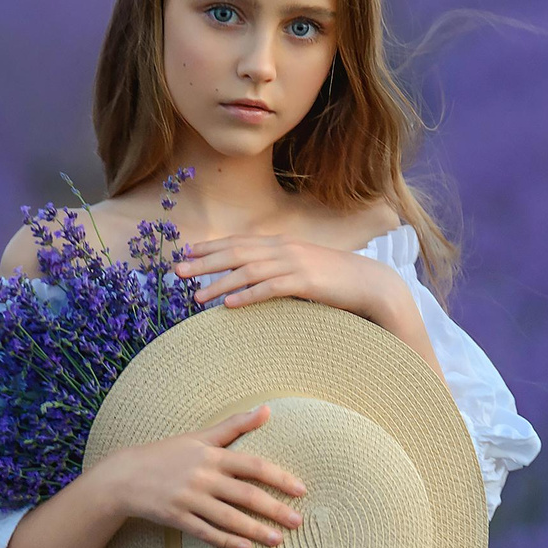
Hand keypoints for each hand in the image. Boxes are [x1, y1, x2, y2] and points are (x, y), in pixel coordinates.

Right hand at [97, 404, 308, 547]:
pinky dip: (226, 541)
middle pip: (246, 495)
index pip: (253, 466)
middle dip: (275, 509)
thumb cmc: (167, 454)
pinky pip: (206, 532)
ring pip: (229, 518)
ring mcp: (189, 499)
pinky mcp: (177, 518)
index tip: (301, 490)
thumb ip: (235, 426)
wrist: (124, 476)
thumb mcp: (199, 436)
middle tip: (298, 522)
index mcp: (211, 455)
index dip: (279, 477)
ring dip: (256, 530)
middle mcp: (202, 477)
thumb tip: (268, 409)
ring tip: (278, 540)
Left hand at [174, 233, 398, 318]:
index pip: (238, 241)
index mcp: (281, 244)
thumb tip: (253, 278)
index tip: (186, 253)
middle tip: (178, 271)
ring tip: (196, 296)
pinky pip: (270, 288)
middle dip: (204, 261)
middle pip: (236, 252)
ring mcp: (295, 264)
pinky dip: (247, 296)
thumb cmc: (335, 280)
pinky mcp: (305, 282)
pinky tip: (229, 306)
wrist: (370, 283)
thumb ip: (278, 269)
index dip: (210, 247)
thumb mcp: (302, 268)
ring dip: (219, 283)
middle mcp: (284, 249)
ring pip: (248, 271)